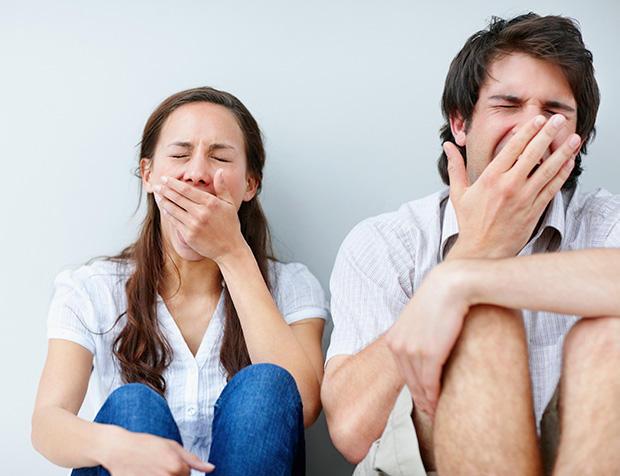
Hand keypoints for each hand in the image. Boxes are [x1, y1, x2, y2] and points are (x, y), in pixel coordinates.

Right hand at [101, 427, 213, 474]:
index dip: (180, 468)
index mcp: (177, 466)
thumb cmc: (145, 444)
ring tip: (152, 469)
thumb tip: (211, 468)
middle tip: (159, 465)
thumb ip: (193, 459)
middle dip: (172, 474)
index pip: (187, 475)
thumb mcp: (172, 446)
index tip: (168, 461)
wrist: (119, 448)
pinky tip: (145, 472)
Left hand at [154, 170, 246, 261]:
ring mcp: (194, 224)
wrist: (229, 249)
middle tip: (157, 185)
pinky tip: (164, 208)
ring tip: (157, 194)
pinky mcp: (189, 235)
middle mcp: (201, 213)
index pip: (187, 190)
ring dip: (163, 201)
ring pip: (174, 209)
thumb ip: (222, 187)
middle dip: (165, 190)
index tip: (165, 178)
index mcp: (210, 203)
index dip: (173, 183)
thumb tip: (220, 171)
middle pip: (178, 198)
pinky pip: (175, 222)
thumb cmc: (230, 225)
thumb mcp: (229, 204)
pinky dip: (168, 213)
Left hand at [386, 261, 469, 417]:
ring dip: (427, 401)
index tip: (421, 398)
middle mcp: (398, 346)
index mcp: (393, 338)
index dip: (413, 387)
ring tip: (435, 412)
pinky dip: (434, 396)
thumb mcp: (420, 318)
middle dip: (419, 398)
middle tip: (429, 411)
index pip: (402, 371)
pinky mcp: (428, 354)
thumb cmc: (439, 299)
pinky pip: (429, 382)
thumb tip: (425, 346)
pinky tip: (439, 404)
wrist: (450, 285)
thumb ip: (417, 335)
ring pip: (419, 385)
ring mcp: (412, 351)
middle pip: (409, 381)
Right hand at [445, 114, 580, 258]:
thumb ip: (455, 167)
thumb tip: (448, 146)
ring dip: (562, 152)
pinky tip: (569, 163)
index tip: (538, 120)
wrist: (482, 250)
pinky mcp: (534, 210)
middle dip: (547, 134)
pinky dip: (562, 174)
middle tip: (558, 120)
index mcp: (490, 179)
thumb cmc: (470, 223)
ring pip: (547, 170)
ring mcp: (524, 198)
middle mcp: (509, 186)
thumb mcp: (458, 193)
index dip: (527, 132)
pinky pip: (552, 188)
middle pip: (533, 154)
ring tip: (572, 138)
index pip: (512, 149)